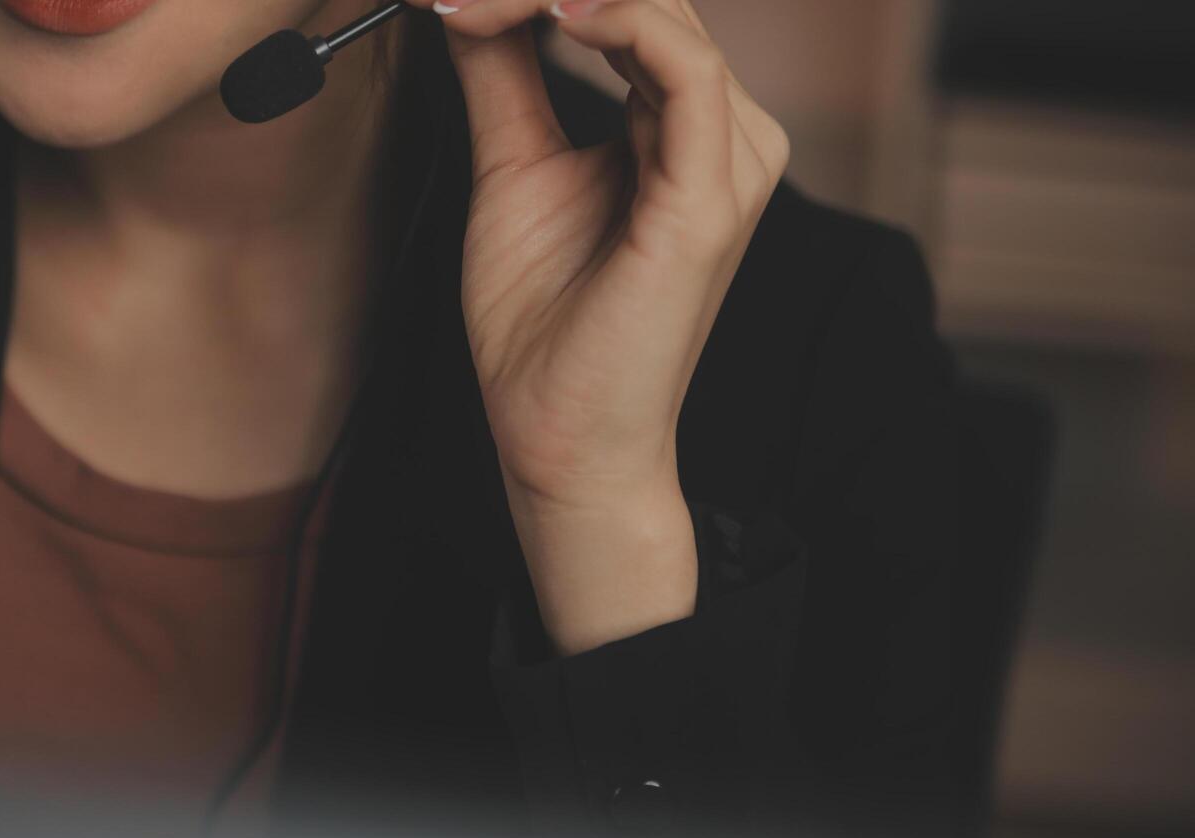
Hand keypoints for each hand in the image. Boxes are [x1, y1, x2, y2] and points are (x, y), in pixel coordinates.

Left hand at [407, 0, 789, 650]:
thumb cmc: (544, 324)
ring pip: (663, 11)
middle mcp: (724, 129)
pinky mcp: (712, 197)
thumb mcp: (512, 166)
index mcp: (685, 121)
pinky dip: (614, 19)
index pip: (631, 0)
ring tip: (467, 0)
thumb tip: (465, 1)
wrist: (557, 436)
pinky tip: (548, 10)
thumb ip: (502, 73)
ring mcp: (730, 160)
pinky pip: (681, 70)